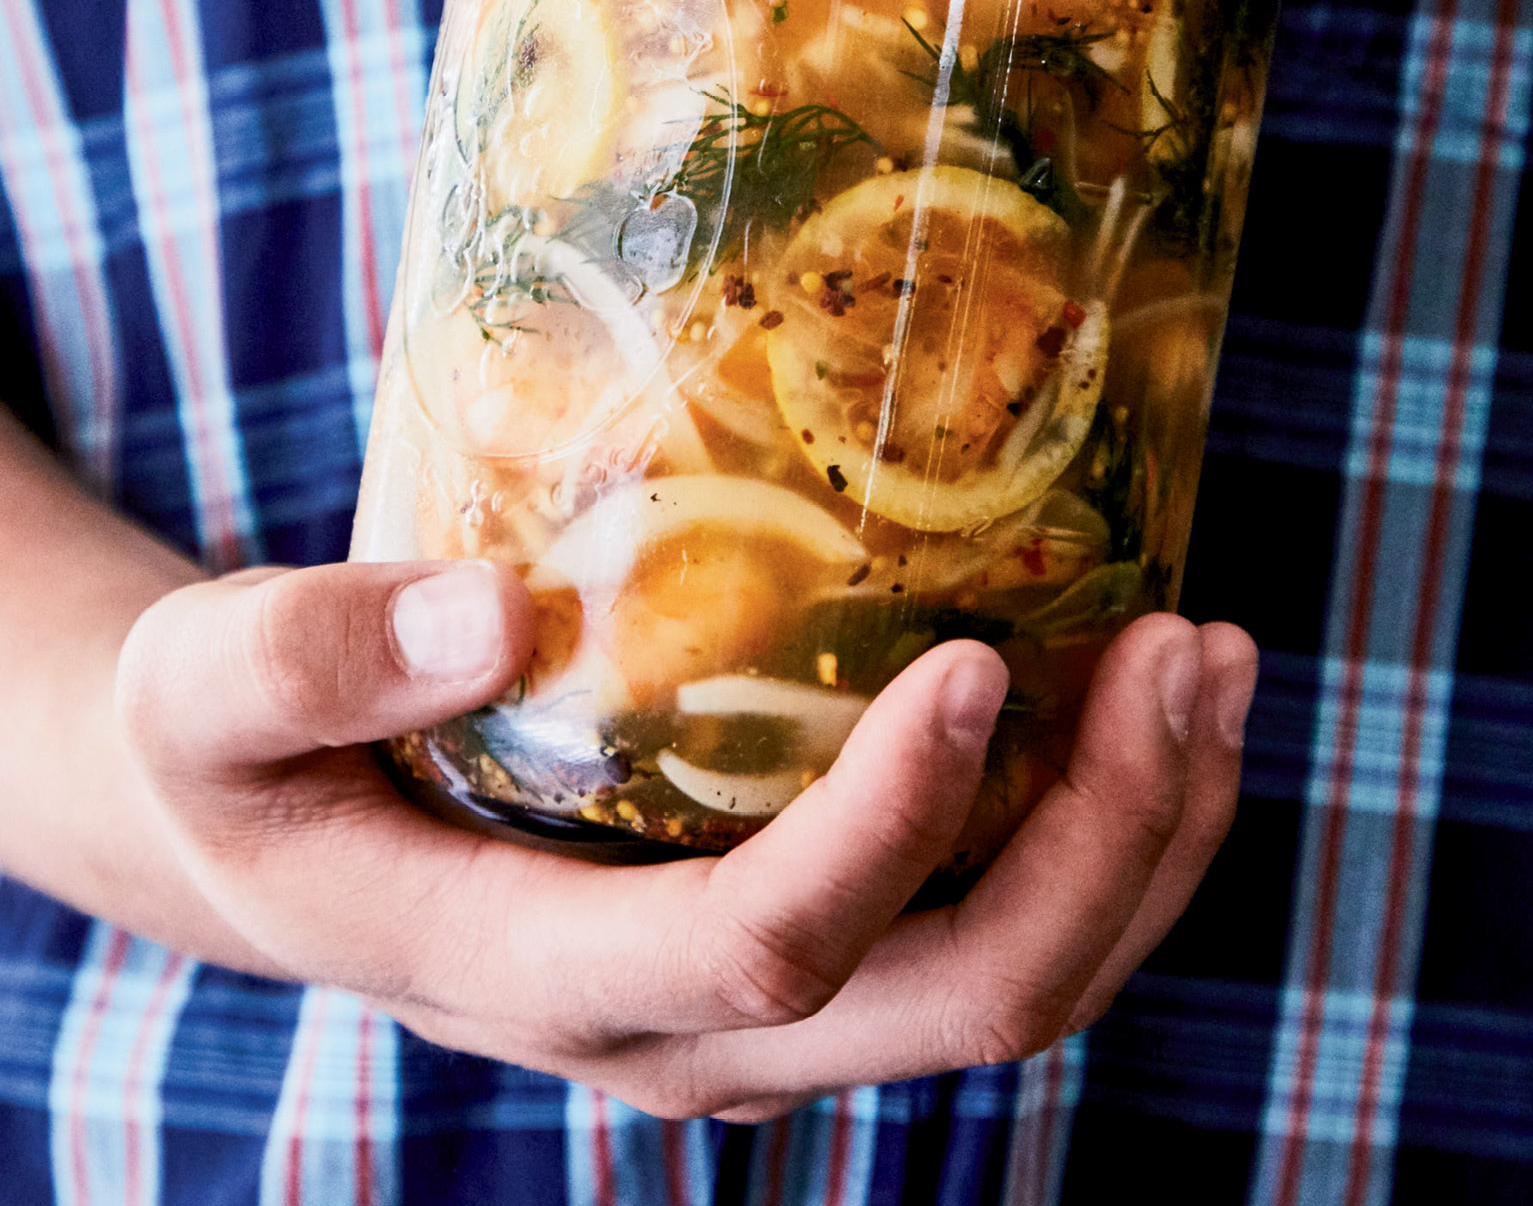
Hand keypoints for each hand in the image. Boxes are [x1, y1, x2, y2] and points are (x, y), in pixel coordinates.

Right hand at [115, 558, 1254, 1116]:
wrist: (287, 820)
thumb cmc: (252, 750)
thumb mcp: (211, 692)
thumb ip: (305, 656)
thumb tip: (481, 612)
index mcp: (544, 977)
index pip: (761, 952)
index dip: (892, 831)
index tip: (983, 660)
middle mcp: (691, 1027)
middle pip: (958, 1003)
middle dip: (1106, 844)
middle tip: (1184, 645)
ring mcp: (772, 1002)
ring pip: (1018, 987)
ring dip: (1150, 838)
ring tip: (1213, 655)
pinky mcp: (818, 941)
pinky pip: (1004, 923)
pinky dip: (1115, 828)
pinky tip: (1157, 689)